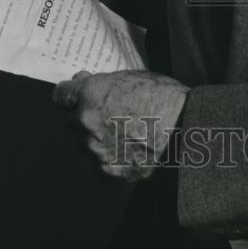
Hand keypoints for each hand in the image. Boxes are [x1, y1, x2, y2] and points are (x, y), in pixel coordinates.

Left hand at [53, 70, 189, 181]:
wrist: (187, 126)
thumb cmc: (163, 96)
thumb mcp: (131, 77)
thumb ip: (101, 82)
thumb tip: (81, 81)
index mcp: (89, 95)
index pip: (60, 96)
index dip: (70, 95)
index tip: (76, 97)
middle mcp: (86, 123)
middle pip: (71, 122)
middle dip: (85, 118)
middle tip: (110, 115)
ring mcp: (96, 149)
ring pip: (83, 146)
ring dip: (95, 141)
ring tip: (122, 135)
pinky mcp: (110, 171)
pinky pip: (97, 170)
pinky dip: (107, 164)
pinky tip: (124, 154)